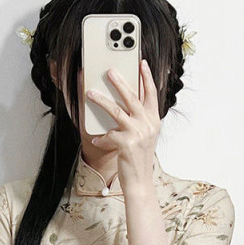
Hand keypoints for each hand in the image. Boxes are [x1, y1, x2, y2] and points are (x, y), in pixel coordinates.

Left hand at [85, 59, 160, 190]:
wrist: (140, 181)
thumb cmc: (138, 158)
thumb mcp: (143, 136)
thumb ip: (137, 119)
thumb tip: (121, 103)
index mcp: (153, 120)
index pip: (151, 93)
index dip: (147, 77)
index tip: (142, 63)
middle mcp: (148, 124)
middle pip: (132, 97)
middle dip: (120, 81)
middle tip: (109, 70)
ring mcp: (138, 133)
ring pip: (116, 111)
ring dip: (101, 100)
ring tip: (90, 92)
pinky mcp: (127, 144)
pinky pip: (109, 134)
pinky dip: (101, 137)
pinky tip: (96, 139)